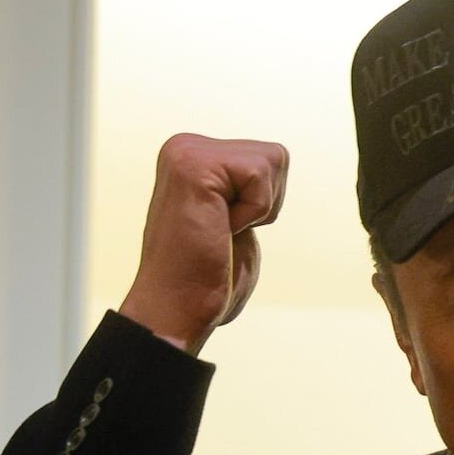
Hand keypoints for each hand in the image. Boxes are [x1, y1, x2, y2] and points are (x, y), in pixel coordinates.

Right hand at [119, 133, 288, 354]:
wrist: (177, 308)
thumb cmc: (208, 279)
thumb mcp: (235, 220)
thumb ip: (247, 188)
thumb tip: (275, 161)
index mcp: (195, 156)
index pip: (270, 159)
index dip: (264, 205)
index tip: (225, 229)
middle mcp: (185, 146)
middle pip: (277, 155)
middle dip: (266, 203)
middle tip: (223, 231)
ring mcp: (186, 151)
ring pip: (272, 159)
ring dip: (259, 208)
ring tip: (220, 229)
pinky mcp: (193, 164)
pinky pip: (259, 175)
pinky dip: (253, 212)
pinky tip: (218, 228)